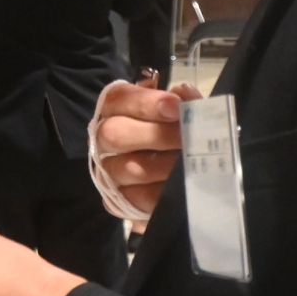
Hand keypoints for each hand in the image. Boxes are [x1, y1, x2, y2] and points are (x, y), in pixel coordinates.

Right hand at [92, 79, 202, 214]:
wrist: (188, 177)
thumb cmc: (183, 136)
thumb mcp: (188, 114)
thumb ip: (188, 103)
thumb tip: (184, 95)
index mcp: (119, 108)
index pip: (120, 99)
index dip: (146, 103)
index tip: (176, 107)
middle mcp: (105, 137)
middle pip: (113, 133)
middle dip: (155, 135)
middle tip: (186, 140)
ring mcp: (108, 170)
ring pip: (127, 167)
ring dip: (164, 166)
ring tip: (191, 166)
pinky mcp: (117, 200)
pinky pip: (136, 198)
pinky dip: (162, 193)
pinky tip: (181, 188)